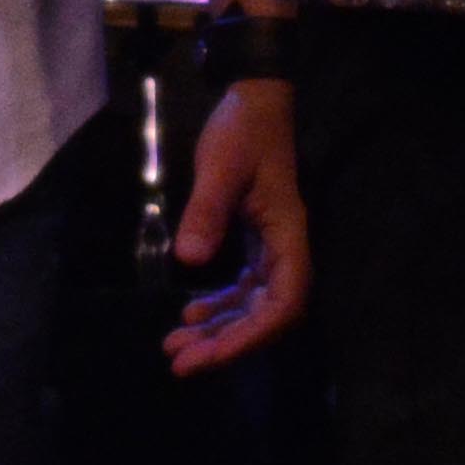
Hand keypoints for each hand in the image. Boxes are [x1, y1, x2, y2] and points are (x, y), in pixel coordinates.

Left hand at [167, 76, 308, 372]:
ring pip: (251, 306)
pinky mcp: (254, 243)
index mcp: (288, 236)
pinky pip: (243, 289)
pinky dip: (219, 307)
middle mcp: (285, 250)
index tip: (212, 354)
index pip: (283, 303)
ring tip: (176, 347)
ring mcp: (271, 249)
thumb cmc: (243, 131)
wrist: (254, 101)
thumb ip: (207, 212)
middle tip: (180, 363)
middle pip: (265, 315)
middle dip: (226, 344)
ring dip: (219, 331)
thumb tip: (190, 261)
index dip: (251, 336)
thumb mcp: (221, 167)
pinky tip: (190, 316)